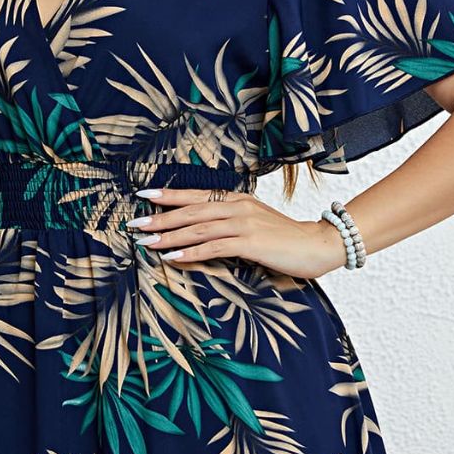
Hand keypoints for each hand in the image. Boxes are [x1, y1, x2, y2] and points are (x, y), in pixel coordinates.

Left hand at [125, 185, 347, 278]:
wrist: (319, 244)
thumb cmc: (285, 240)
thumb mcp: (255, 225)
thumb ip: (231, 225)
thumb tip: (203, 233)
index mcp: (237, 200)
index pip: (196, 196)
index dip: (169, 195)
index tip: (144, 195)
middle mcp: (238, 206)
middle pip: (191, 211)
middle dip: (160, 217)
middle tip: (134, 223)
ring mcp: (244, 223)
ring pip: (198, 228)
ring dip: (169, 236)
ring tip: (146, 242)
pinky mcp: (251, 241)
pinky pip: (214, 247)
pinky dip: (191, 252)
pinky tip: (172, 257)